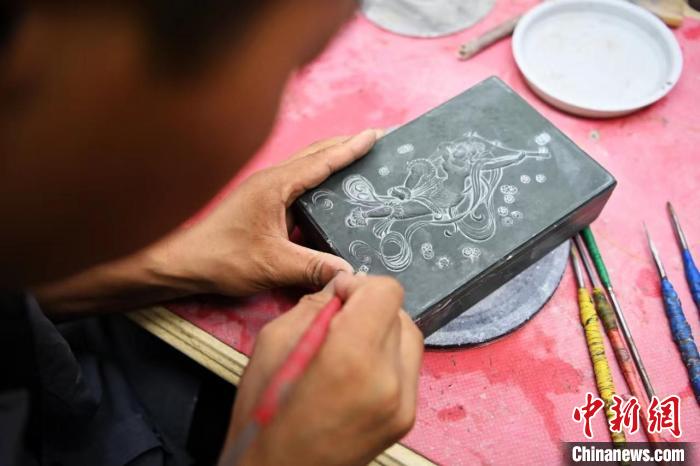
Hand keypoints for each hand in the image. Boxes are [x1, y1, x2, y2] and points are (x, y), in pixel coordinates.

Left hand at [33, 129, 380, 315]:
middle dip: (344, 146)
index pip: (322, 161)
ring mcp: (263, 191)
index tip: (376, 135)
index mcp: (276, 185)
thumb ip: (313, 268)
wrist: (179, 263)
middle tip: (373, 142)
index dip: (351, 149)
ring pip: (304, 169)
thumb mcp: (272, 265)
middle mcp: (271, 180)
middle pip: (314, 155)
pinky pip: (296, 187)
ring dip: (330, 163)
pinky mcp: (259, 205)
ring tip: (358, 164)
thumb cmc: (221, 258)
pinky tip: (328, 199)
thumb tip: (350, 274)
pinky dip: (316, 185)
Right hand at [221, 273, 423, 465]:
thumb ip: (315, 306)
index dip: (358, 286)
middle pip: (399, 313)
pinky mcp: (405, 419)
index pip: (386, 292)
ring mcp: (402, 404)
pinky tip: (354, 370)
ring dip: (381, 331)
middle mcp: (388, 381)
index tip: (338, 296)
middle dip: (368, 308)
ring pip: (409, 339)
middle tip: (336, 323)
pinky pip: (407, 368)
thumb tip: (341, 288)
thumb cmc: (263, 418)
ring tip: (346, 347)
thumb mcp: (272, 343)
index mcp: (352, 357)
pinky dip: (386, 359)